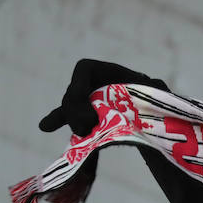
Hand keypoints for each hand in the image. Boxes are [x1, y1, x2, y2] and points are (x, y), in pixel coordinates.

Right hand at [38, 59, 168, 136]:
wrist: (148, 112)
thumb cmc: (150, 98)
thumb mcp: (154, 92)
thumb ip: (154, 89)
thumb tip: (158, 85)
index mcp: (105, 72)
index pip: (83, 70)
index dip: (78, 83)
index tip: (83, 99)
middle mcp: (91, 85)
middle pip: (73, 94)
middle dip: (76, 109)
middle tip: (89, 125)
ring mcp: (84, 101)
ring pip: (68, 109)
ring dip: (72, 120)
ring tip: (83, 132)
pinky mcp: (83, 117)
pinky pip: (65, 118)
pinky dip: (56, 121)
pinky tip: (45, 126)